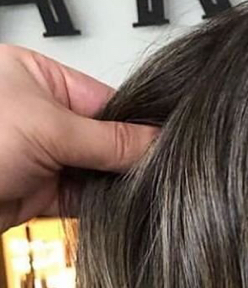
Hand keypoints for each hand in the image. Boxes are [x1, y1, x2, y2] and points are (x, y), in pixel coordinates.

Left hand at [0, 43, 159, 231]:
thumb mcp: (48, 128)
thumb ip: (108, 139)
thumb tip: (157, 141)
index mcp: (40, 77)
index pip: (107, 100)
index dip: (137, 124)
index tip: (169, 145)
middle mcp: (42, 115)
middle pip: (104, 139)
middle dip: (129, 159)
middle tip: (163, 176)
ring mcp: (41, 156)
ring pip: (95, 172)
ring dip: (116, 186)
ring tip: (148, 195)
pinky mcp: (39, 193)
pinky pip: (82, 199)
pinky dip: (102, 207)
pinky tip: (124, 210)